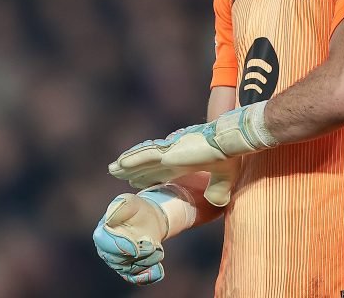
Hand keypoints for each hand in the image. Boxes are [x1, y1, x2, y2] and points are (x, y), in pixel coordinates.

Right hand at [92, 193, 168, 284]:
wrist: (150, 220)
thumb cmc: (137, 210)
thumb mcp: (131, 202)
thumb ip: (121, 206)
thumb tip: (110, 218)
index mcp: (102, 233)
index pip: (105, 244)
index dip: (120, 247)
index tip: (135, 248)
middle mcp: (107, 251)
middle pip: (119, 260)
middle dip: (139, 254)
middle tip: (153, 246)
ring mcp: (119, 263)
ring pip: (131, 270)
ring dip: (147, 261)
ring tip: (157, 249)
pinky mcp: (131, 270)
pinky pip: (138, 278)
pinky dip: (149, 275)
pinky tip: (158, 269)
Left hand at [108, 103, 274, 205]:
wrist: (231, 142)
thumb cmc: (229, 155)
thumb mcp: (223, 177)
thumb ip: (218, 189)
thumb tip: (217, 202)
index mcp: (184, 160)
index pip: (161, 169)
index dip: (148, 175)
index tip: (135, 180)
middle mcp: (173, 155)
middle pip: (147, 164)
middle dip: (132, 170)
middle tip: (116, 173)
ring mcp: (169, 152)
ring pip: (142, 159)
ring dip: (126, 165)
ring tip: (112, 169)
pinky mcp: (169, 151)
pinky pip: (145, 156)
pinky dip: (132, 160)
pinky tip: (119, 164)